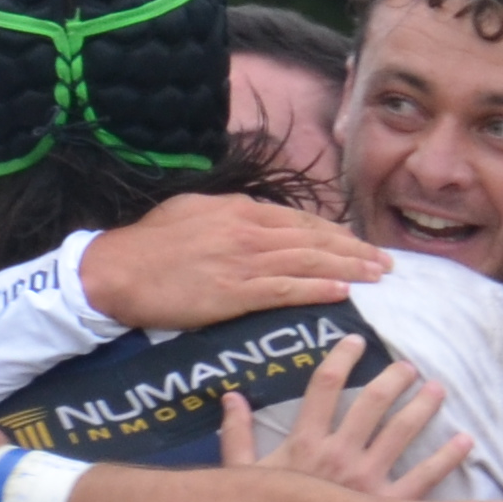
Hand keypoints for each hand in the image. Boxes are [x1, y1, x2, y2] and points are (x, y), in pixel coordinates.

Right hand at [82, 194, 387, 330]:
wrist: (116, 270)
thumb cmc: (148, 245)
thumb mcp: (192, 211)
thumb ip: (227, 214)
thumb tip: (252, 217)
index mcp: (239, 209)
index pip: (299, 220)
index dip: (334, 233)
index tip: (358, 243)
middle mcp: (247, 229)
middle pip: (314, 238)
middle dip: (354, 249)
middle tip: (386, 261)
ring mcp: (243, 260)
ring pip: (308, 262)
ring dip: (348, 268)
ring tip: (378, 277)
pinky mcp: (234, 292)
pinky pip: (286, 289)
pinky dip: (318, 288)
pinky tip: (343, 292)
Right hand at [236, 333, 467, 501]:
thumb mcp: (240, 476)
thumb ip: (237, 434)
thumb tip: (230, 396)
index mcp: (305, 443)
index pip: (325, 385)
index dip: (342, 357)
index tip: (356, 341)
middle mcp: (339, 455)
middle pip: (372, 402)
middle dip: (394, 379)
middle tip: (409, 367)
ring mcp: (367, 481)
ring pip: (402, 432)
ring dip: (422, 407)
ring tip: (437, 390)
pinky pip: (424, 479)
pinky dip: (447, 458)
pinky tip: (464, 441)